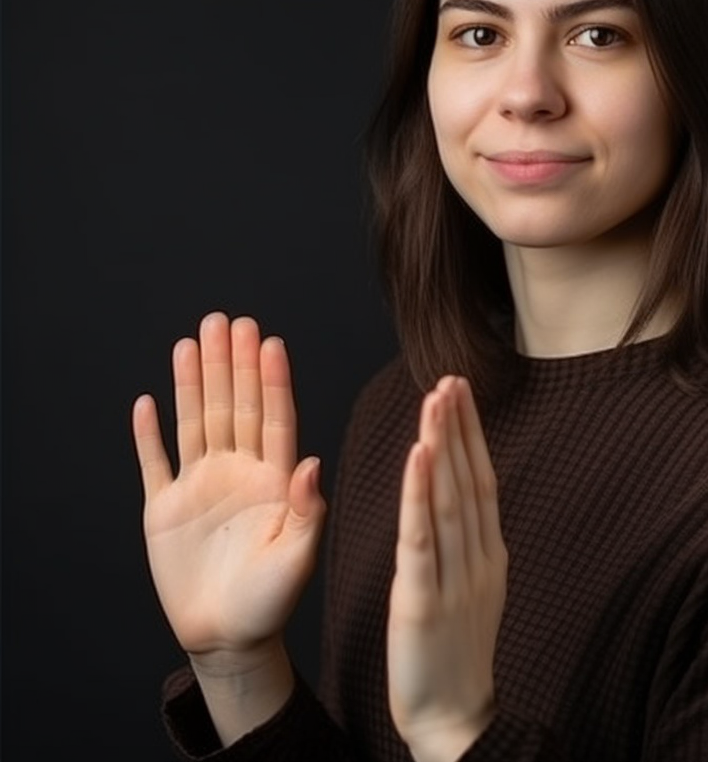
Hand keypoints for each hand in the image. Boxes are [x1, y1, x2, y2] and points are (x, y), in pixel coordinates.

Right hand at [132, 312, 325, 661]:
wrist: (227, 638)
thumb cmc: (270, 601)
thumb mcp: (298, 558)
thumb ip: (306, 510)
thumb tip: (310, 462)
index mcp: (273, 479)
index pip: (273, 418)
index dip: (271, 380)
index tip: (269, 342)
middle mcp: (237, 472)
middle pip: (234, 407)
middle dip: (231, 364)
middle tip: (227, 320)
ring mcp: (200, 486)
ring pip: (197, 422)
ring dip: (194, 382)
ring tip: (192, 340)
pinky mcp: (164, 509)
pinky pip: (155, 463)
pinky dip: (148, 435)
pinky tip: (148, 401)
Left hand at [387, 376, 507, 761]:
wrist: (455, 719)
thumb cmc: (457, 652)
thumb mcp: (473, 587)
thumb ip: (469, 541)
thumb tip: (462, 497)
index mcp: (490, 553)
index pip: (482, 479)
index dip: (472, 433)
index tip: (460, 392)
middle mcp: (479, 557)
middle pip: (470, 479)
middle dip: (460, 426)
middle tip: (451, 378)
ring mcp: (455, 578)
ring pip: (450, 499)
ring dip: (444, 444)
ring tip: (436, 401)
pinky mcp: (425, 600)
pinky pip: (424, 538)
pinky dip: (421, 493)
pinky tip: (418, 456)